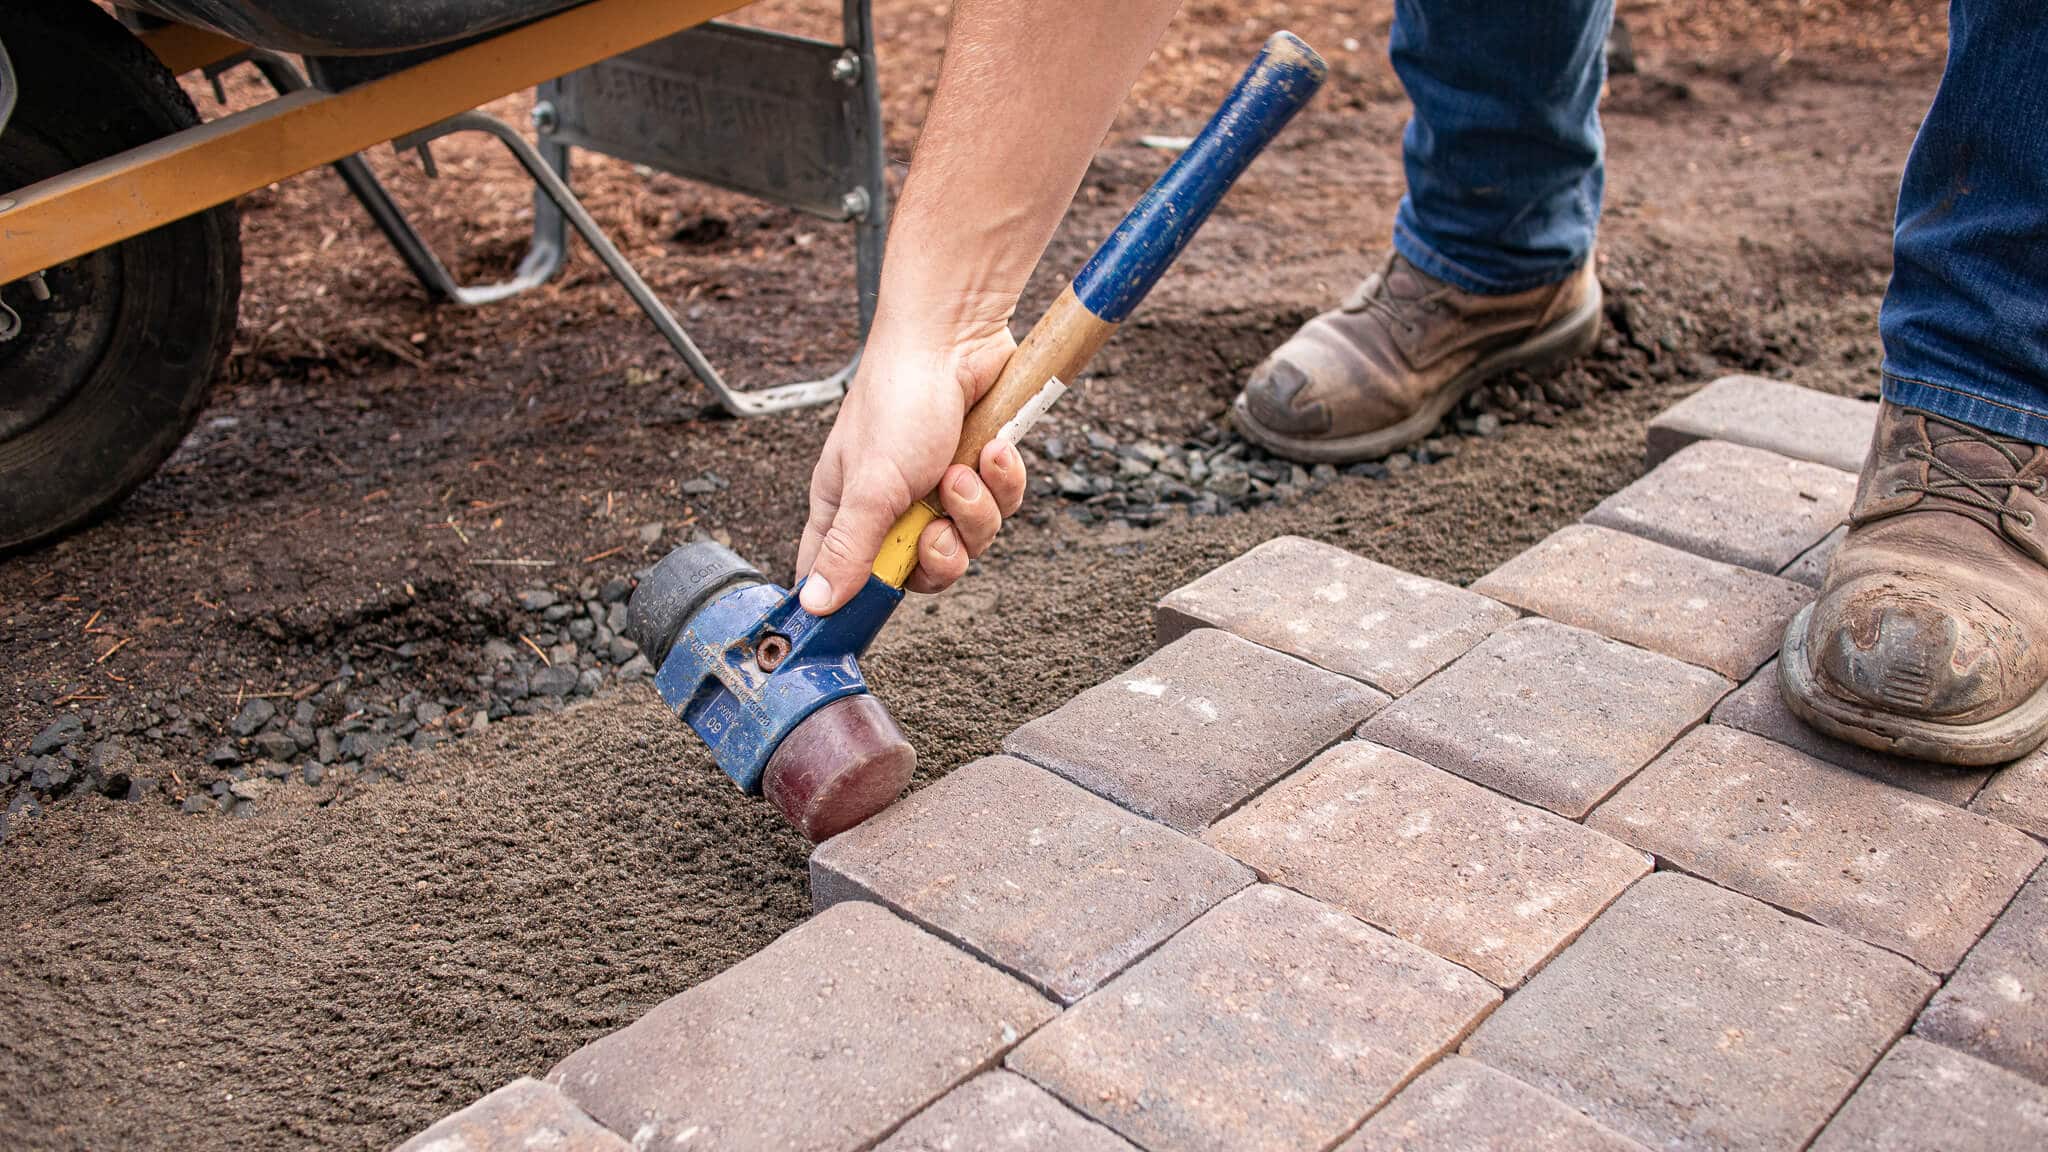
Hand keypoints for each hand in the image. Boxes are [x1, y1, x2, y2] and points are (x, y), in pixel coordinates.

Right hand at [796, 319, 1027, 613]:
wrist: (956, 337)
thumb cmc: (899, 398)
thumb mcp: (871, 486)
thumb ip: (849, 550)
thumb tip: (817, 604)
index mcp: (846, 508)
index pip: (837, 576)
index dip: (854, 602)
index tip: (870, 617)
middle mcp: (891, 503)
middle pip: (921, 573)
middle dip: (940, 555)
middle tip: (937, 525)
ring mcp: (939, 487)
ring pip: (970, 541)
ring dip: (974, 509)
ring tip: (962, 470)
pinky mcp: (981, 470)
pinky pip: (1001, 505)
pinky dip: (1001, 480)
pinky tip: (992, 449)